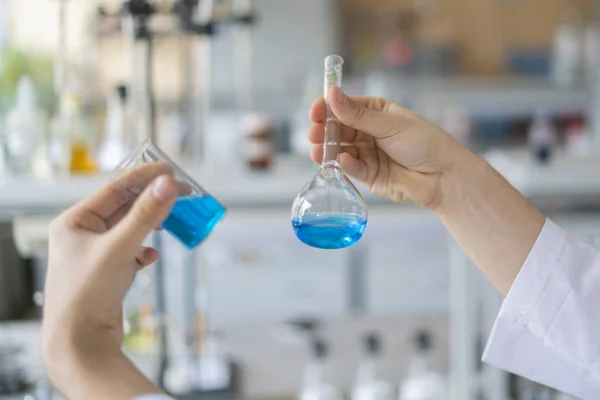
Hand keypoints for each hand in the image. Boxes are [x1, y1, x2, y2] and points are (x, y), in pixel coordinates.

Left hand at [43, 163, 177, 399]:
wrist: (80, 345)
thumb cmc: (87, 294)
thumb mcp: (118, 248)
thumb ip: (145, 215)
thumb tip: (167, 184)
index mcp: (74, 222)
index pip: (114, 189)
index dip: (144, 177)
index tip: (170, 171)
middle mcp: (82, 236)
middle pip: (124, 208)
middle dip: (152, 202)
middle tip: (181, 194)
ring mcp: (94, 255)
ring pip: (130, 230)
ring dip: (151, 225)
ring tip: (172, 220)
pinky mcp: (107, 274)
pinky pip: (131, 252)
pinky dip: (144, 251)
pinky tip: (151, 256)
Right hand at [308, 86, 466, 209]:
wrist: (443, 177)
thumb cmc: (424, 143)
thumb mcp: (390, 124)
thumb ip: (357, 115)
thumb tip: (332, 94)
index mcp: (376, 113)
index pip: (346, 107)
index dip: (329, 107)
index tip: (315, 110)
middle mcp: (370, 132)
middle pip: (340, 129)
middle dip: (324, 130)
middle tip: (313, 133)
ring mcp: (369, 154)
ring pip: (341, 149)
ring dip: (328, 149)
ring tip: (318, 150)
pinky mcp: (369, 175)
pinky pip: (351, 168)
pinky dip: (344, 164)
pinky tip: (342, 160)